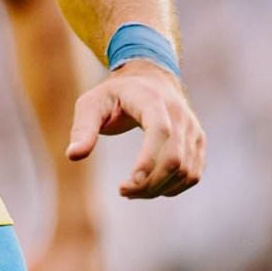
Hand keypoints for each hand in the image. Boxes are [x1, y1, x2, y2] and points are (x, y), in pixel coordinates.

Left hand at [66, 61, 204, 198]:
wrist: (149, 80)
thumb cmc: (114, 94)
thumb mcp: (91, 103)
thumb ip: (83, 128)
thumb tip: (73, 156)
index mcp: (152, 100)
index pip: (160, 131)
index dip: (149, 159)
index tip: (131, 182)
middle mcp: (179, 114)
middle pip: (174, 158)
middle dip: (149, 183)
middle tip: (123, 191)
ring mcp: (192, 129)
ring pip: (185, 171)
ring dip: (159, 189)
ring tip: (131, 190)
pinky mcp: (198, 143)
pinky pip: (193, 175)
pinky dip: (173, 188)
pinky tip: (150, 187)